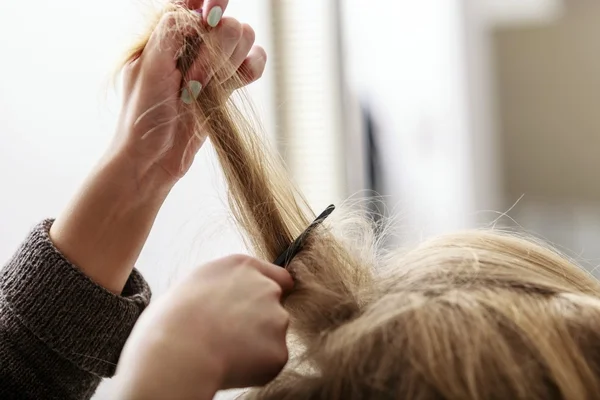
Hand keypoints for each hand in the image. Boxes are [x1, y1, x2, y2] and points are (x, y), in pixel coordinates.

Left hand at [49, 1, 266, 293]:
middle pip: (227, 21)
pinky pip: (254, 63)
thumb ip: (170, 33)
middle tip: (192, 80)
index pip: (195, 0)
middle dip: (215, 49)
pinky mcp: (228, 85)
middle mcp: (192, 42)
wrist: (152, 159)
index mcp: (167, 31)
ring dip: (228, 63)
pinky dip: (251, 69)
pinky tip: (237, 83)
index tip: (208, 19)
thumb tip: (198, 12)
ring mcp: (213, 63)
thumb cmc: (140, 115)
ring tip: (202, 90)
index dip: (209, 4)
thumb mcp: (147, 68)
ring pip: (245, 38)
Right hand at [115, 255, 292, 399]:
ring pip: (273, 335)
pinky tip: (230, 366)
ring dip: (257, 344)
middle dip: (260, 321)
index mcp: (243, 267)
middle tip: (229, 336)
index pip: (278, 277)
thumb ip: (218, 287)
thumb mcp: (191, 285)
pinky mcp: (278, 350)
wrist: (177, 353)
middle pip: (276, 306)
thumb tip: (216, 300)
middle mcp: (266, 288)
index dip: (266, 294)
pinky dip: (256, 368)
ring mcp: (277, 319)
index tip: (252, 309)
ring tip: (223, 352)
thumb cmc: (170, 321)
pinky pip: (270, 361)